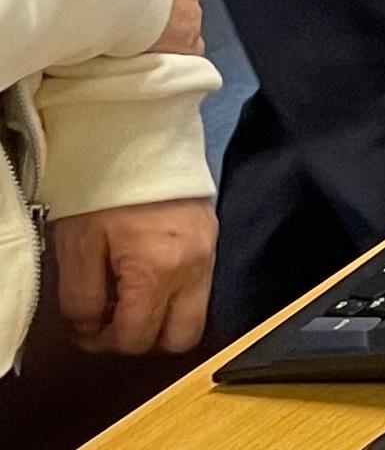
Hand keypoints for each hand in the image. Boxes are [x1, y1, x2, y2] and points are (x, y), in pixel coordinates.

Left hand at [52, 200, 215, 355]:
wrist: (138, 137)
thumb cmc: (105, 187)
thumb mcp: (76, 247)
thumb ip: (81, 299)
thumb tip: (90, 328)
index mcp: (158, 269)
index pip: (137, 338)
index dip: (104, 343)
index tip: (86, 330)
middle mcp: (194, 267)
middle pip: (179, 339)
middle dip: (143, 339)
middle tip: (113, 322)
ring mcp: (209, 254)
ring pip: (195, 317)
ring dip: (161, 320)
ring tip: (129, 299)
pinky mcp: (213, 240)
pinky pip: (200, 289)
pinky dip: (173, 297)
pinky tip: (146, 279)